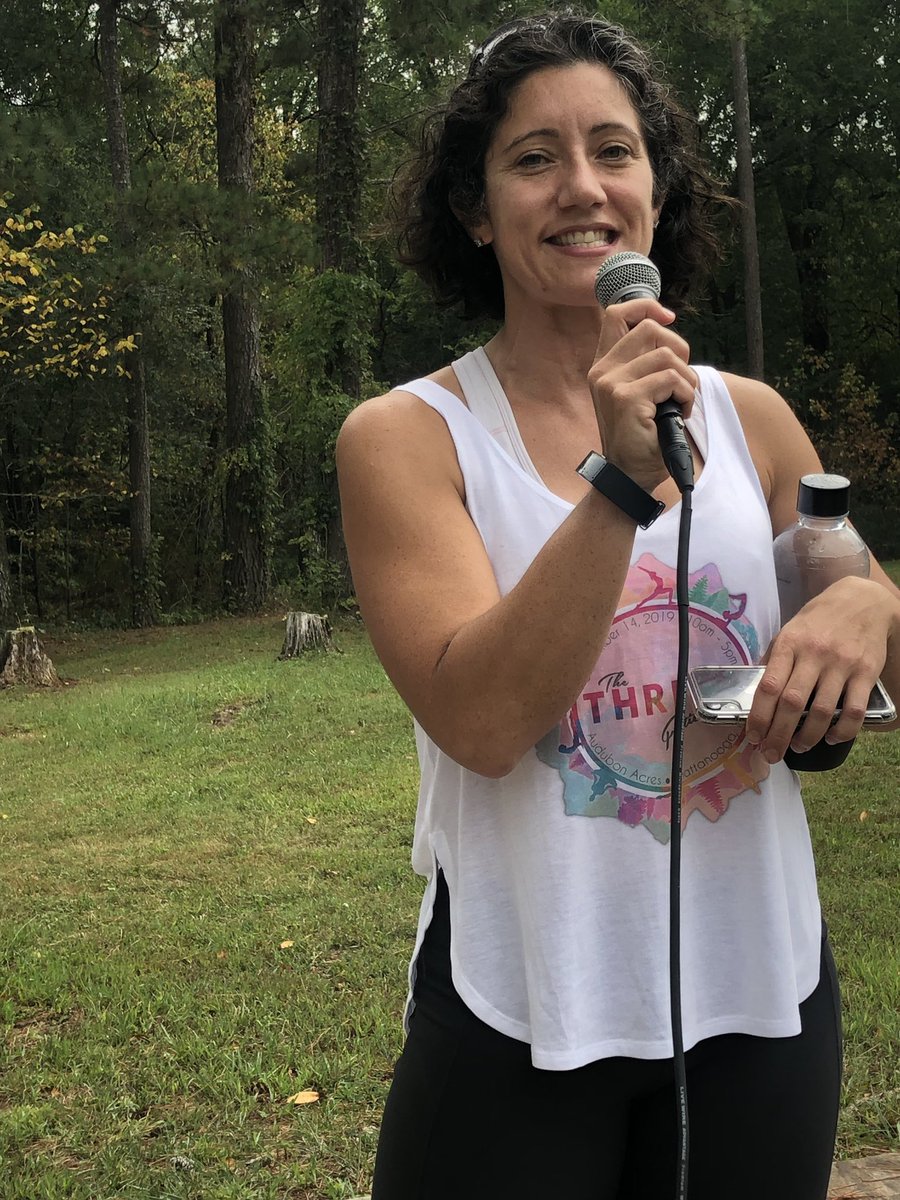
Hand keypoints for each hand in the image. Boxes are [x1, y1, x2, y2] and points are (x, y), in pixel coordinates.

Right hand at [588, 298, 697, 491]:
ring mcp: (611, 384)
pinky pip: (672, 378)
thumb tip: (669, 331)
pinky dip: (686, 395)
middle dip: (678, 347)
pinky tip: (679, 413)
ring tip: (679, 403)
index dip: (645, 306)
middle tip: (680, 379)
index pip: (616, 313)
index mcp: (604, 366)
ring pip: (667, 355)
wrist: (630, 476)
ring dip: (687, 380)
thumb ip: (645, 362)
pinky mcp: (626, 398)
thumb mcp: (640, 393)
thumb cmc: (642, 437)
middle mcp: (602, 371)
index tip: (668, 319)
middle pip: (649, 327)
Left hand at [747, 577, 892, 760]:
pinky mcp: (867, 672)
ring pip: (822, 711)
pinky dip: (842, 731)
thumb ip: (775, 659)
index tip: (753, 737)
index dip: (759, 717)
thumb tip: (758, 693)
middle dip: (778, 735)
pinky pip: (854, 710)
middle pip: (792, 703)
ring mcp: (842, 664)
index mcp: (789, 644)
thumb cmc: (819, 619)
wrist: (862, 600)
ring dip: (807, 737)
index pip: (769, 686)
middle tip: (771, 755)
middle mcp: (814, 654)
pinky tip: (831, 738)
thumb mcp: (790, 630)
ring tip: (798, 747)